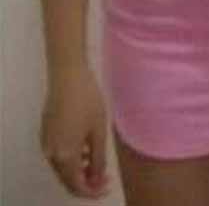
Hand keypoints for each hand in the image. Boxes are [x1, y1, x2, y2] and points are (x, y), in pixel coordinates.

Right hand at [40, 65, 111, 198]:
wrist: (68, 74)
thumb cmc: (87, 100)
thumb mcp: (98, 131)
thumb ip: (98, 159)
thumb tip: (96, 178)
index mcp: (64, 155)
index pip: (77, 186)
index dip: (93, 190)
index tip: (108, 184)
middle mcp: (51, 153)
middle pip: (67, 179)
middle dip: (86, 181)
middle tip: (105, 176)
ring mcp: (46, 142)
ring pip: (62, 166)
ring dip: (78, 170)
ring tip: (97, 162)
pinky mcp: (45, 131)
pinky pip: (57, 154)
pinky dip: (70, 157)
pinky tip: (85, 148)